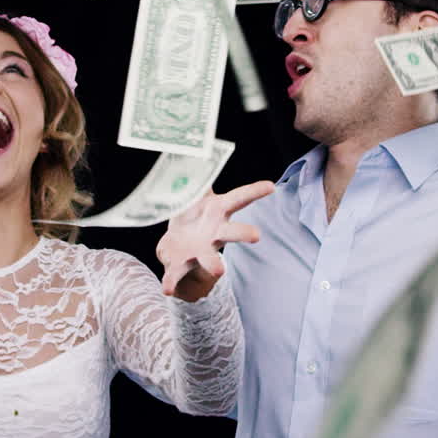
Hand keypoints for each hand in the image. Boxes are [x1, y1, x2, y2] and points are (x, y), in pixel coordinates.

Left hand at [156, 180, 274, 301]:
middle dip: (243, 234)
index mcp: (216, 213)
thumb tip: (198, 148)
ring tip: (219, 269)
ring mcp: (199, 253)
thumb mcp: (194, 194)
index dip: (254, 191)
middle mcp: (213, 235)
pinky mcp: (180, 267)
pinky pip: (176, 276)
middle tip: (256, 236)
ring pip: (210, 260)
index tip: (271, 186)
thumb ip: (197, 174)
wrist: (177, 249)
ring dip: (214, 264)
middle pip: (232, 233)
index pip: (238, 199)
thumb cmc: (191, 218)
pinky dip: (171, 282)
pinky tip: (167, 289)